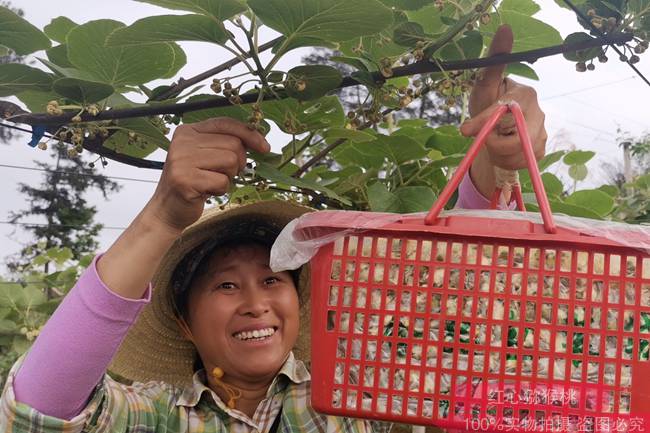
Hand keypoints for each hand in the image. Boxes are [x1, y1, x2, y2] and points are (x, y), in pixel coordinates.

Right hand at [144, 117, 269, 231]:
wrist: (167, 210)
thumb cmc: (193, 182)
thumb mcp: (206, 156)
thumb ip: (225, 144)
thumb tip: (259, 141)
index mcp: (188, 131)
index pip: (225, 123)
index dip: (249, 134)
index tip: (264, 147)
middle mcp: (182, 141)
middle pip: (233, 144)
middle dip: (237, 162)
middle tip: (222, 173)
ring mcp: (181, 160)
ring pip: (230, 161)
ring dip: (228, 177)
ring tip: (211, 181)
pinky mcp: (184, 180)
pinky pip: (222, 181)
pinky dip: (221, 189)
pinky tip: (206, 191)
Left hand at [459, 25, 546, 197]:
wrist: (490, 127)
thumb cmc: (486, 101)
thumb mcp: (484, 84)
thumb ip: (493, 63)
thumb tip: (505, 27)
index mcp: (526, 93)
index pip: (506, 111)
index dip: (485, 122)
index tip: (464, 130)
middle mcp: (539, 112)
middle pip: (517, 139)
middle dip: (493, 143)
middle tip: (481, 139)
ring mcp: (542, 132)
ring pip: (518, 154)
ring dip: (497, 153)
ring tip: (490, 142)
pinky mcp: (540, 150)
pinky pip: (522, 163)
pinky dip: (506, 161)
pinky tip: (501, 151)